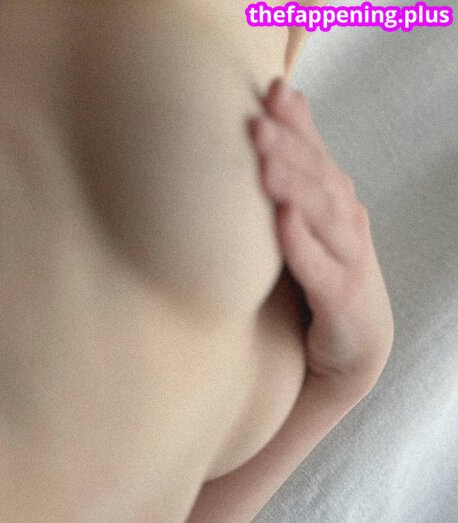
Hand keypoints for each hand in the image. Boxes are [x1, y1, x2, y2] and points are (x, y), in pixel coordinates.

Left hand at [250, 78, 393, 394]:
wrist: (350, 351)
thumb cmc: (319, 280)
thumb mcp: (302, 229)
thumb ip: (284, 188)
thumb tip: (256, 134)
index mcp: (333, 200)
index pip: (315, 151)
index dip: (296, 120)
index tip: (271, 88)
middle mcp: (345, 220)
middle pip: (319, 175)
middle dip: (289, 146)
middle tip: (256, 122)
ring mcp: (347, 256)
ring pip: (323, 213)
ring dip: (294, 185)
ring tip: (265, 163)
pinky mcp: (340, 296)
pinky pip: (318, 266)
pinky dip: (300, 242)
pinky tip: (282, 221)